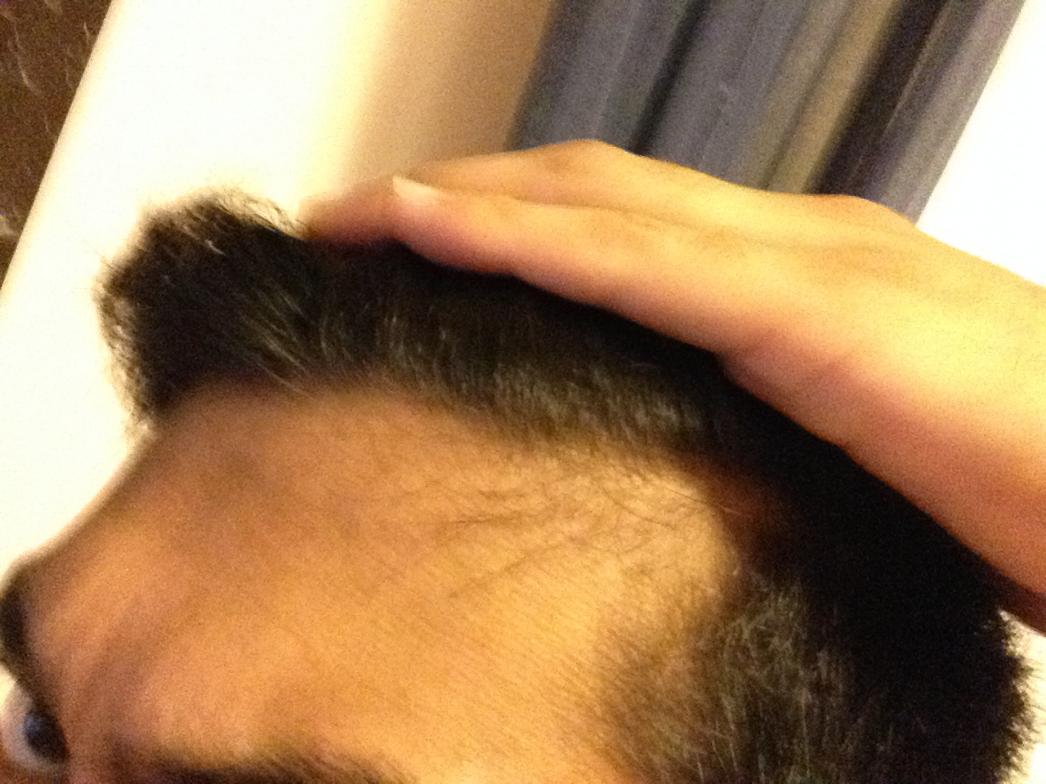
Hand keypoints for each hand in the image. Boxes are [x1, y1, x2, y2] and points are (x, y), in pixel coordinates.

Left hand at [303, 140, 1045, 630]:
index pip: (619, 227)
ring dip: (464, 202)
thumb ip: (765, 424)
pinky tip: (428, 227)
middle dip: (463, 194)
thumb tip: (675, 454)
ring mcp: (802, 263)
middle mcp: (792, 243)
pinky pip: (635, 263)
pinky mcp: (813, 312)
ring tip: (357, 219)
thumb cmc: (1019, 478)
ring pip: (594, 206)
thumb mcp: (855, 444)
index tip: (409, 249)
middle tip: (353, 223)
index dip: (505, 223)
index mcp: (795, 278)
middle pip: (588, 193)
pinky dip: (521, 238)